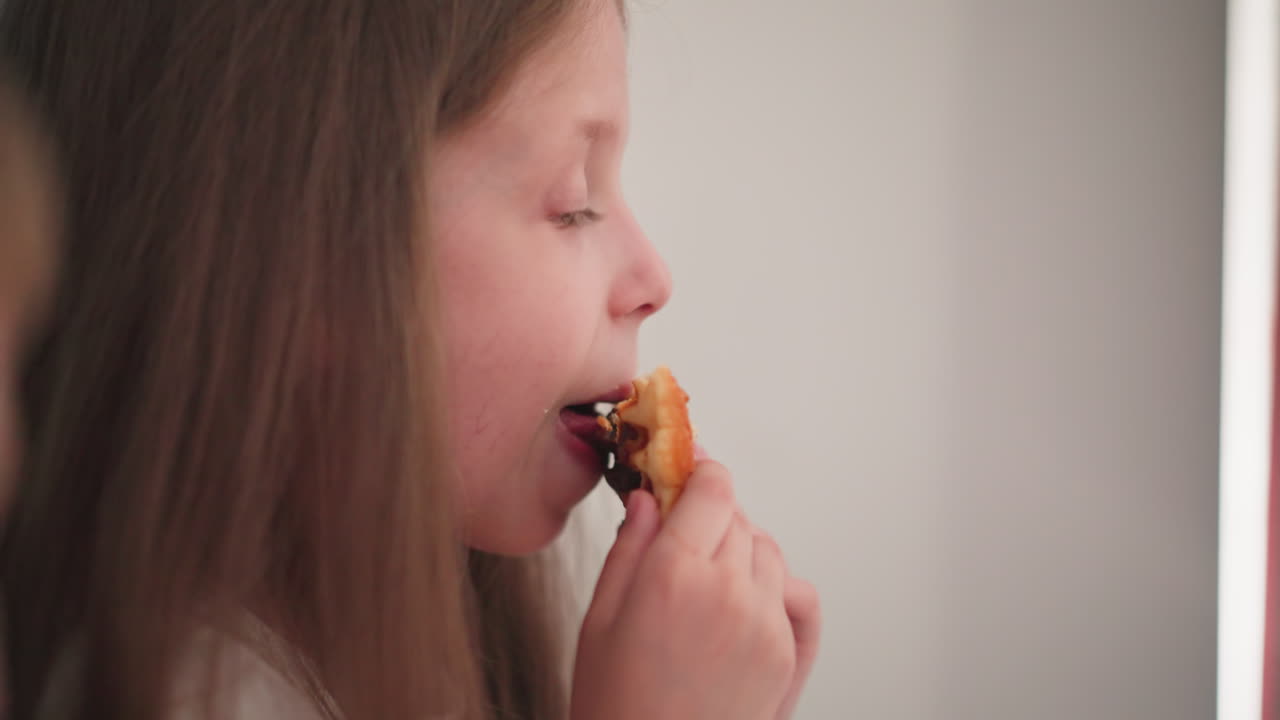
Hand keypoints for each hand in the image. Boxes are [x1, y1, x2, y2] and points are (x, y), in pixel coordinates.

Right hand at [570, 459, 818, 719]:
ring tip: (704, 577)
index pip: (711, 485)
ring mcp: (765, 621)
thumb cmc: (617, 705)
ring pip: (767, 548)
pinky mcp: (786, 652)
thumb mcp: (599, 619)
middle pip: (738, 514)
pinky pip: (796, 590)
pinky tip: (748, 596)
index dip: (697, 471)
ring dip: (741, 547)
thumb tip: (647, 499)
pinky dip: (777, 583)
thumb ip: (629, 549)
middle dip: (710, 514)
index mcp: (674, 573)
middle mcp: (728, 589)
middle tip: (682, 534)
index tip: (683, 471)